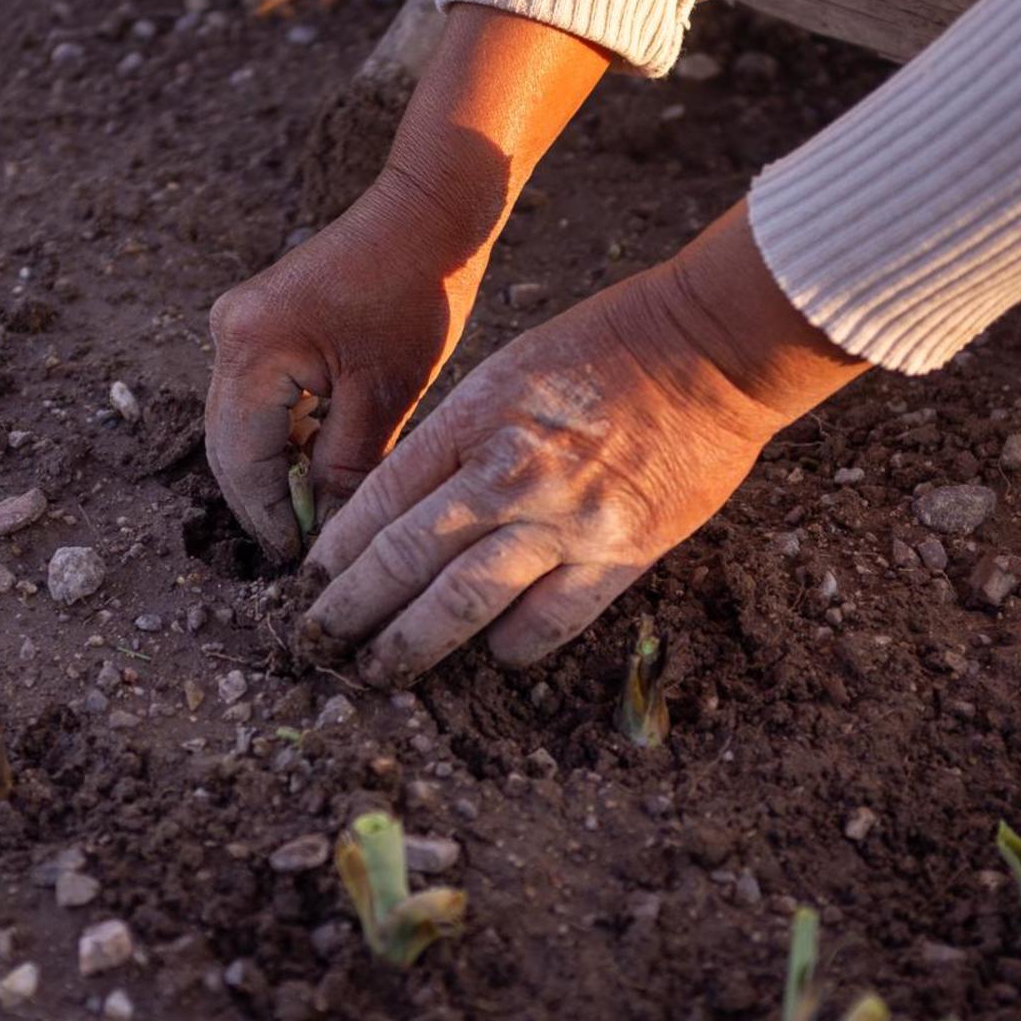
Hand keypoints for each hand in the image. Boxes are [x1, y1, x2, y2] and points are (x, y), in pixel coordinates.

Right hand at [205, 8, 609, 560]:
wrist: (427, 213)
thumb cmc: (416, 295)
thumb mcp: (385, 397)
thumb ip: (344, 470)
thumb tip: (326, 537)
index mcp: (251, 350)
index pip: (241, 462)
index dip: (268, 519)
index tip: (299, 562)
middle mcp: (227, 334)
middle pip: (228, 446)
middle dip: (265, 502)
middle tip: (304, 551)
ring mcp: (237, 324)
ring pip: (241, 426)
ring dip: (275, 471)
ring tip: (318, 516)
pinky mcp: (257, 322)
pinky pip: (258, 398)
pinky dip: (285, 436)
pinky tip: (321, 465)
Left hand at [298, 202, 869, 684]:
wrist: (713, 348)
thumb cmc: (602, 349)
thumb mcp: (503, 373)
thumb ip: (453, 441)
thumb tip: (397, 509)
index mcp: (471, 422)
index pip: (377, 502)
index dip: (334, 553)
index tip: (307, 585)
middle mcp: (509, 476)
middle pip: (404, 560)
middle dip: (349, 610)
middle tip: (316, 644)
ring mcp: (566, 520)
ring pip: (462, 602)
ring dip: (410, 646)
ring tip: (378, 672)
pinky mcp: (622, 553)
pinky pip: (550, 621)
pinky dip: (511, 647)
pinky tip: (489, 658)